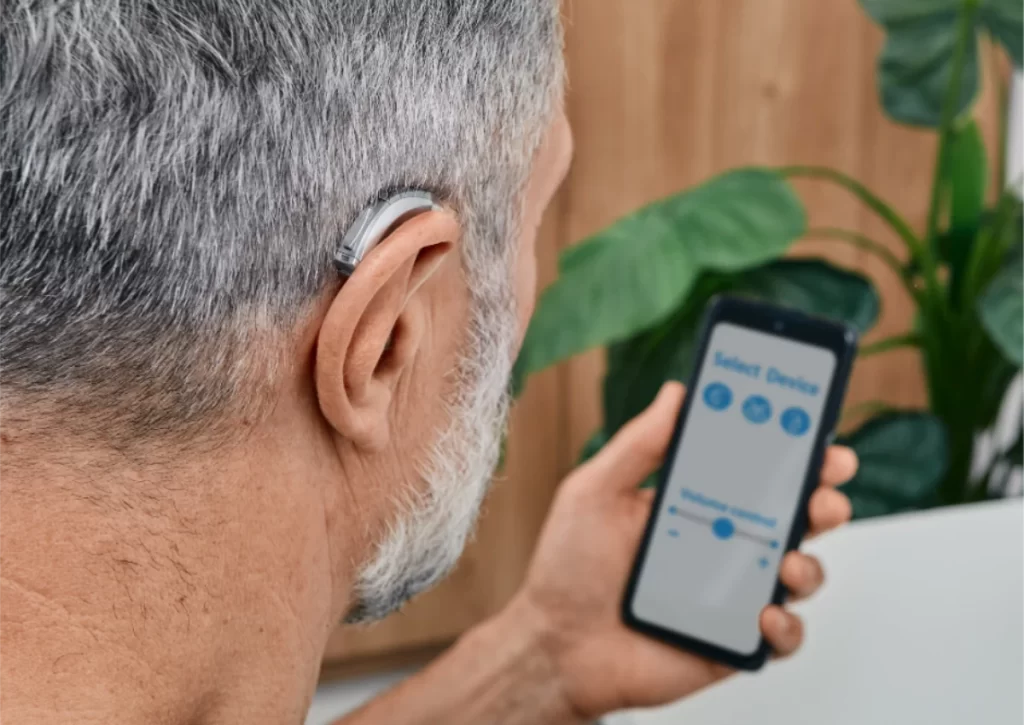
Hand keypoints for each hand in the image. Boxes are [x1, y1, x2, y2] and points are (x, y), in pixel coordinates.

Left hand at [511, 382, 856, 720]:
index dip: (793, 450)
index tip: (815, 429)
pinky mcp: (732, 640)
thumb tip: (677, 393)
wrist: (556, 646)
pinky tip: (763, 615)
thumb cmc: (569, 568)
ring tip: (788, 560)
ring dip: (809, 562)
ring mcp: (731, 593)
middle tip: (823, 489)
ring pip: (798, 572)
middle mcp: (721, 544)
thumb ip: (639, 444)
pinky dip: (785, 627)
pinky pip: (781, 636)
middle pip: (792, 516)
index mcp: (695, 502)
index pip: (755, 469)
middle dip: (822, 497)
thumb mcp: (595, 491)